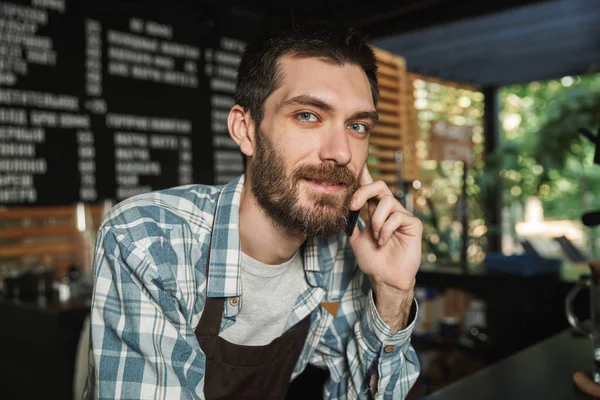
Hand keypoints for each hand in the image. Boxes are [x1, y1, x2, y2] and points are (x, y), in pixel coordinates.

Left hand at [348, 165, 422, 296]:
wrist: (384, 278)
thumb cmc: (372, 259)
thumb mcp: (354, 237)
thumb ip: (351, 220)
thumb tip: (343, 204)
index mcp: (375, 210)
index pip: (370, 187)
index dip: (365, 174)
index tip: (357, 162)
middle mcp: (389, 209)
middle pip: (379, 186)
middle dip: (363, 192)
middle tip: (353, 206)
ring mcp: (402, 215)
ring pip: (387, 202)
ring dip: (376, 221)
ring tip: (376, 237)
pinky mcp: (413, 224)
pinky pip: (397, 216)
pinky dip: (386, 230)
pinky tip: (384, 241)